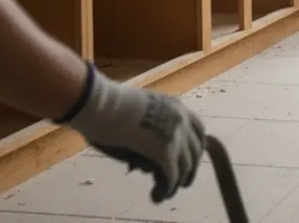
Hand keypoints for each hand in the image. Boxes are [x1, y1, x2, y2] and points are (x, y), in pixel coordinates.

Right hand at [62, 66, 206, 202]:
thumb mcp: (139, 109)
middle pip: (196, 149)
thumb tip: (145, 149)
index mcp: (176, 106)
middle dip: (191, 167)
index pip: (198, 129)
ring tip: (168, 191)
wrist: (100, 102)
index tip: (190, 157)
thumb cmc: (107, 103)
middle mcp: (181, 119)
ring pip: (187, 165)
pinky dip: (168, 189)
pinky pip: (172, 176)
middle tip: (182, 180)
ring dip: (179, 182)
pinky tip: (159, 196)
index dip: (196, 146)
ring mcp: (175, 135)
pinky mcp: (164, 152)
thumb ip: (148, 125)